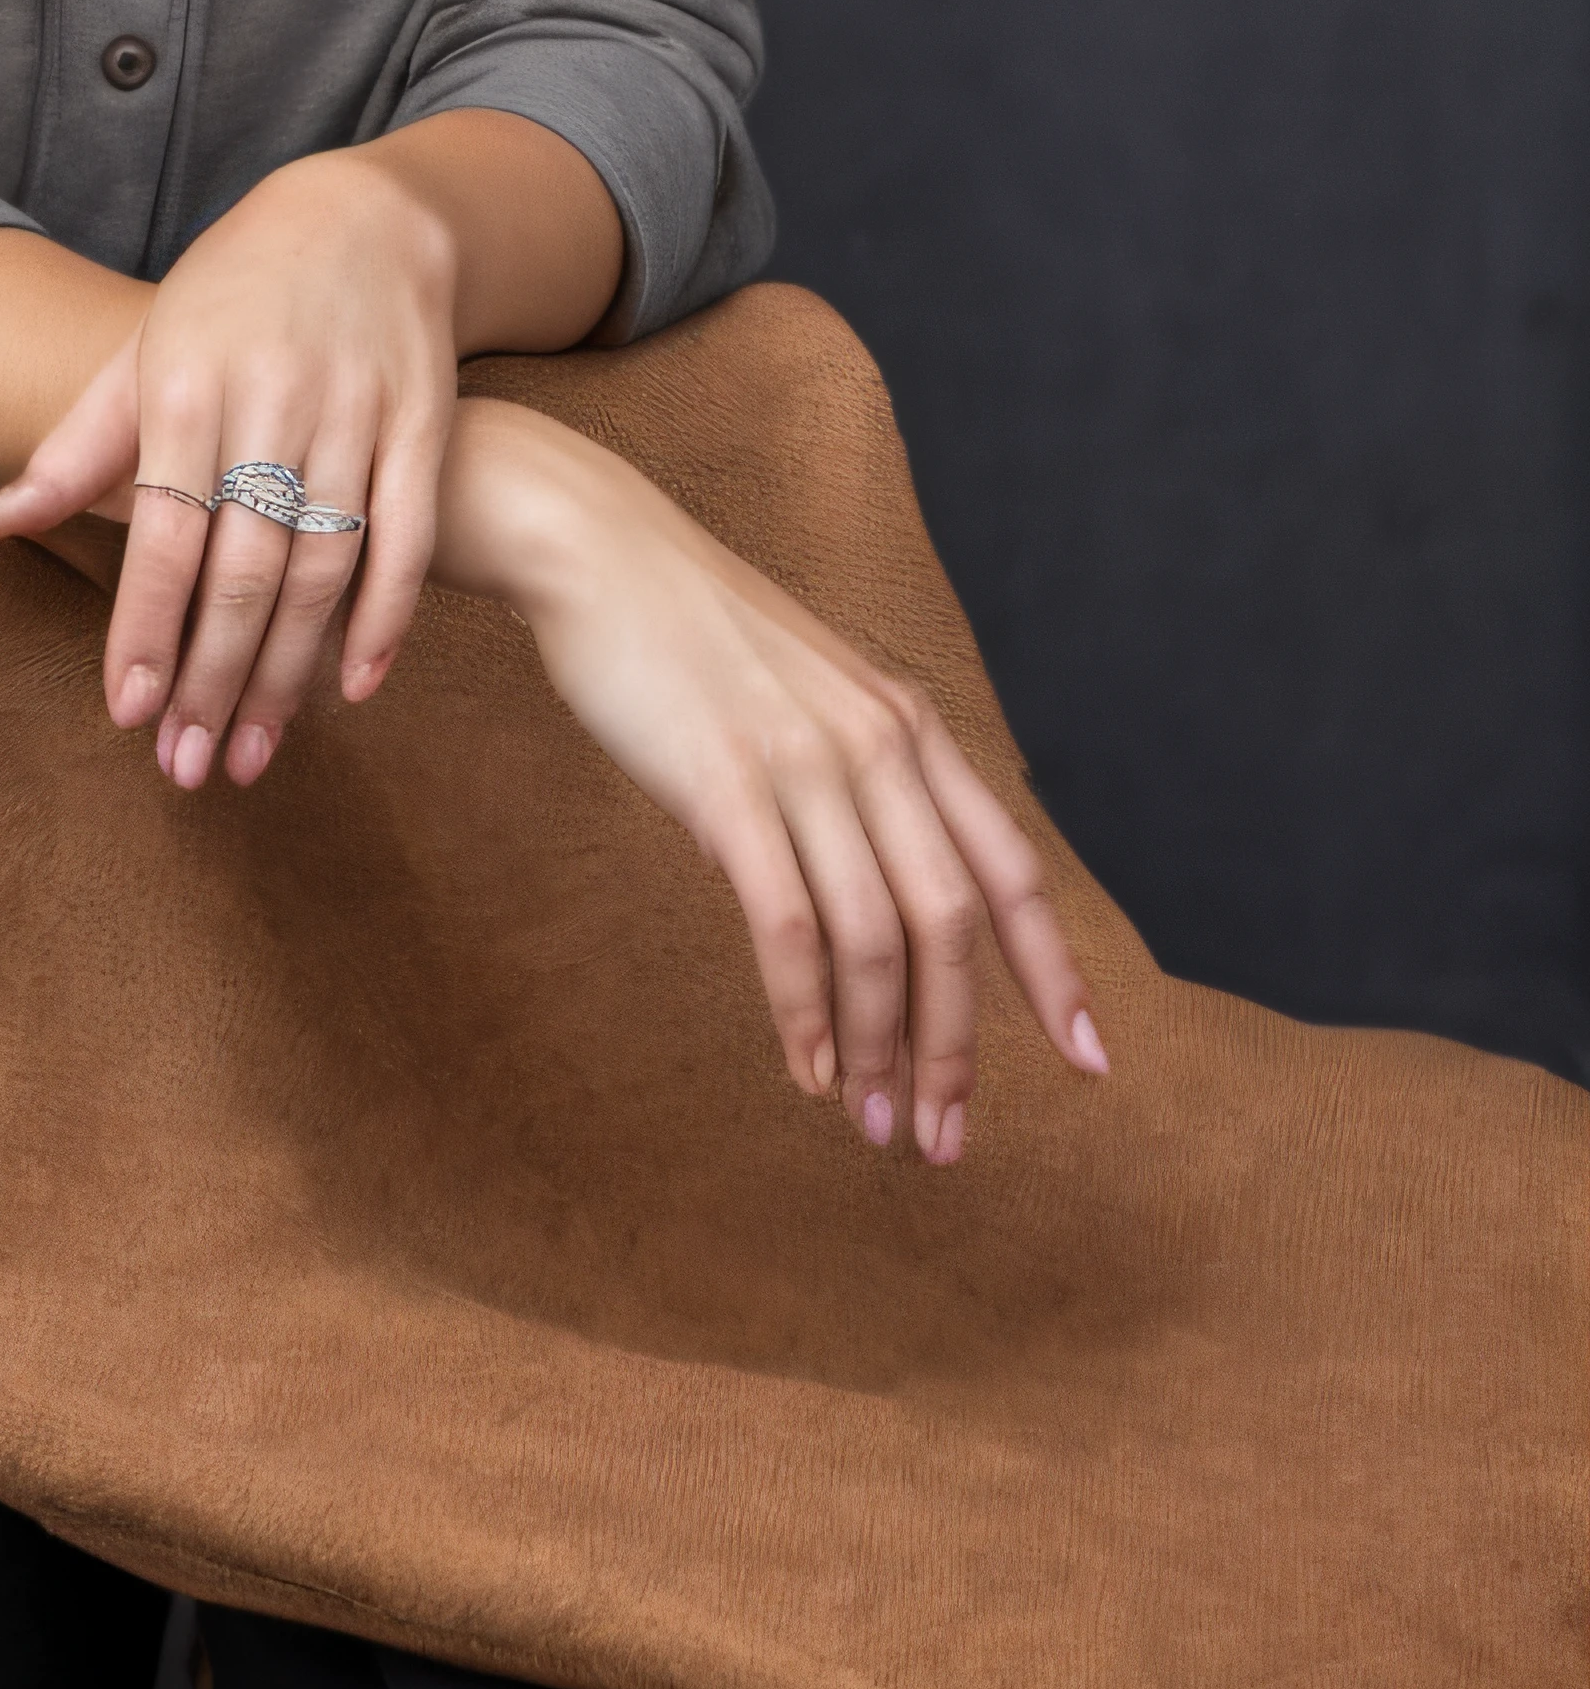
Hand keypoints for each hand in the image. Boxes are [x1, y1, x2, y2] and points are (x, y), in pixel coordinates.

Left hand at [0, 148, 462, 790]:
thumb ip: (79, 444)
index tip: (126, 710)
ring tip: (254, 751)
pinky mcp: (424, 421)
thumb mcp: (147, 348)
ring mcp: (356, 410)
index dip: (145, 625)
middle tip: (187, 764)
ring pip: (322, 566)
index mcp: (187, 382)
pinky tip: (354, 687)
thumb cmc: (234, 293)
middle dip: (212, 677)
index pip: (161, 530)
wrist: (367, 215)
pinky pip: (407, 536)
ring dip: (288, 672)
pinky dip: (385, 618)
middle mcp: (273, 398)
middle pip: (242, 566)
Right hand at [442, 399, 1109, 1163]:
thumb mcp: (805, 700)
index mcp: (907, 726)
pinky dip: (805, 1012)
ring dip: (879, 1050)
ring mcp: (806, 762)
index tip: (1090, 1063)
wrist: (598, 549)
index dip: (1056, 972)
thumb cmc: (692, 636)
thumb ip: (851, 787)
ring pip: (877, 940)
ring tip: (869, 1122)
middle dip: (955, 1048)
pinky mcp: (727, 783)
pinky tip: (804, 1067)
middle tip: (943, 1140)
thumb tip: (858, 909)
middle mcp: (878, 744)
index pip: (1009, 870)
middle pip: (952, 927)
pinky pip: (789, 924)